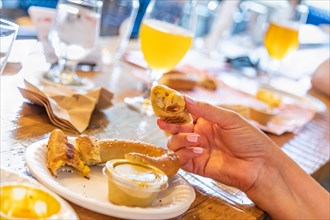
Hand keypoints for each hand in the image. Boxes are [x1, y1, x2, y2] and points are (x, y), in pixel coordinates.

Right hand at [157, 96, 277, 191]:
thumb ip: (205, 109)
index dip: (173, 109)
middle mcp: (198, 134)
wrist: (260, 166)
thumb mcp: (229, 118)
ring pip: (174, 143)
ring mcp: (196, 150)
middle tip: (163, 122)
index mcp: (206, 121)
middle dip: (169, 125)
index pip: (184, 113)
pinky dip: (186, 153)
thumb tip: (184, 98)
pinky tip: (200, 151)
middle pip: (174, 128)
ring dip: (180, 140)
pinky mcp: (196, 166)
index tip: (164, 103)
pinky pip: (180, 159)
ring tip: (196, 140)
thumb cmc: (249, 139)